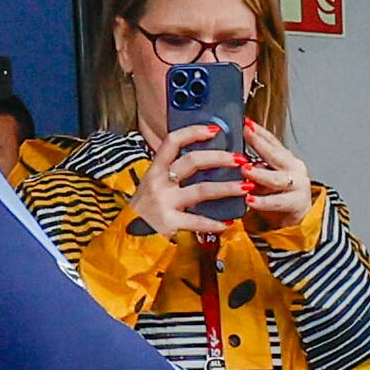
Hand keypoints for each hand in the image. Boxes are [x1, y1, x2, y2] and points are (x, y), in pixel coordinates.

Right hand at [128, 131, 248, 240]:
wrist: (124, 239)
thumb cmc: (141, 213)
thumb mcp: (151, 187)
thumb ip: (170, 174)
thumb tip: (200, 163)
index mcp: (155, 170)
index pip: (173, 142)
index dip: (194, 132)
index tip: (214, 130)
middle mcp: (159, 183)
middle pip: (192, 161)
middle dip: (220, 158)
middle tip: (240, 159)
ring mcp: (164, 202)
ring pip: (202, 190)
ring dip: (227, 188)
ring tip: (245, 187)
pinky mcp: (169, 223)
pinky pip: (197, 221)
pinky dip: (215, 223)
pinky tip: (227, 223)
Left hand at [231, 120, 314, 230]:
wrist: (297, 216)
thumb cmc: (277, 194)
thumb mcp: (265, 176)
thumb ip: (254, 165)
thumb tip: (231, 154)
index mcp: (286, 159)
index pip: (273, 142)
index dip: (259, 132)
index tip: (246, 122)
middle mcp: (294, 169)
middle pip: (276, 155)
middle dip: (260, 144)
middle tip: (246, 134)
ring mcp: (297, 185)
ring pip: (277, 179)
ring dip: (260, 174)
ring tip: (245, 170)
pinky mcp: (295, 204)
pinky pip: (277, 201)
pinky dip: (263, 201)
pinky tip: (250, 200)